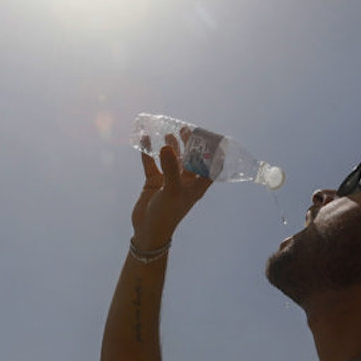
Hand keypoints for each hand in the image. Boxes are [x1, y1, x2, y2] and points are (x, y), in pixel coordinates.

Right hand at [131, 133, 212, 249]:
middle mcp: (184, 182)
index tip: (213, 138)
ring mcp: (168, 181)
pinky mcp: (154, 182)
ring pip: (171, 159)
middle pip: (190, 159)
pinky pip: (152, 163)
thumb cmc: (166, 214)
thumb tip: (167, 146)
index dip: (214, 154)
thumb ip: (170, 168)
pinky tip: (146, 139)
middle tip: (185, 129)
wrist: (147, 230)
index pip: (210, 168)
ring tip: (168, 133)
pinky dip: (149, 152)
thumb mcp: (172, 191)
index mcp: (196, 186)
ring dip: (170, 146)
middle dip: (189, 144)